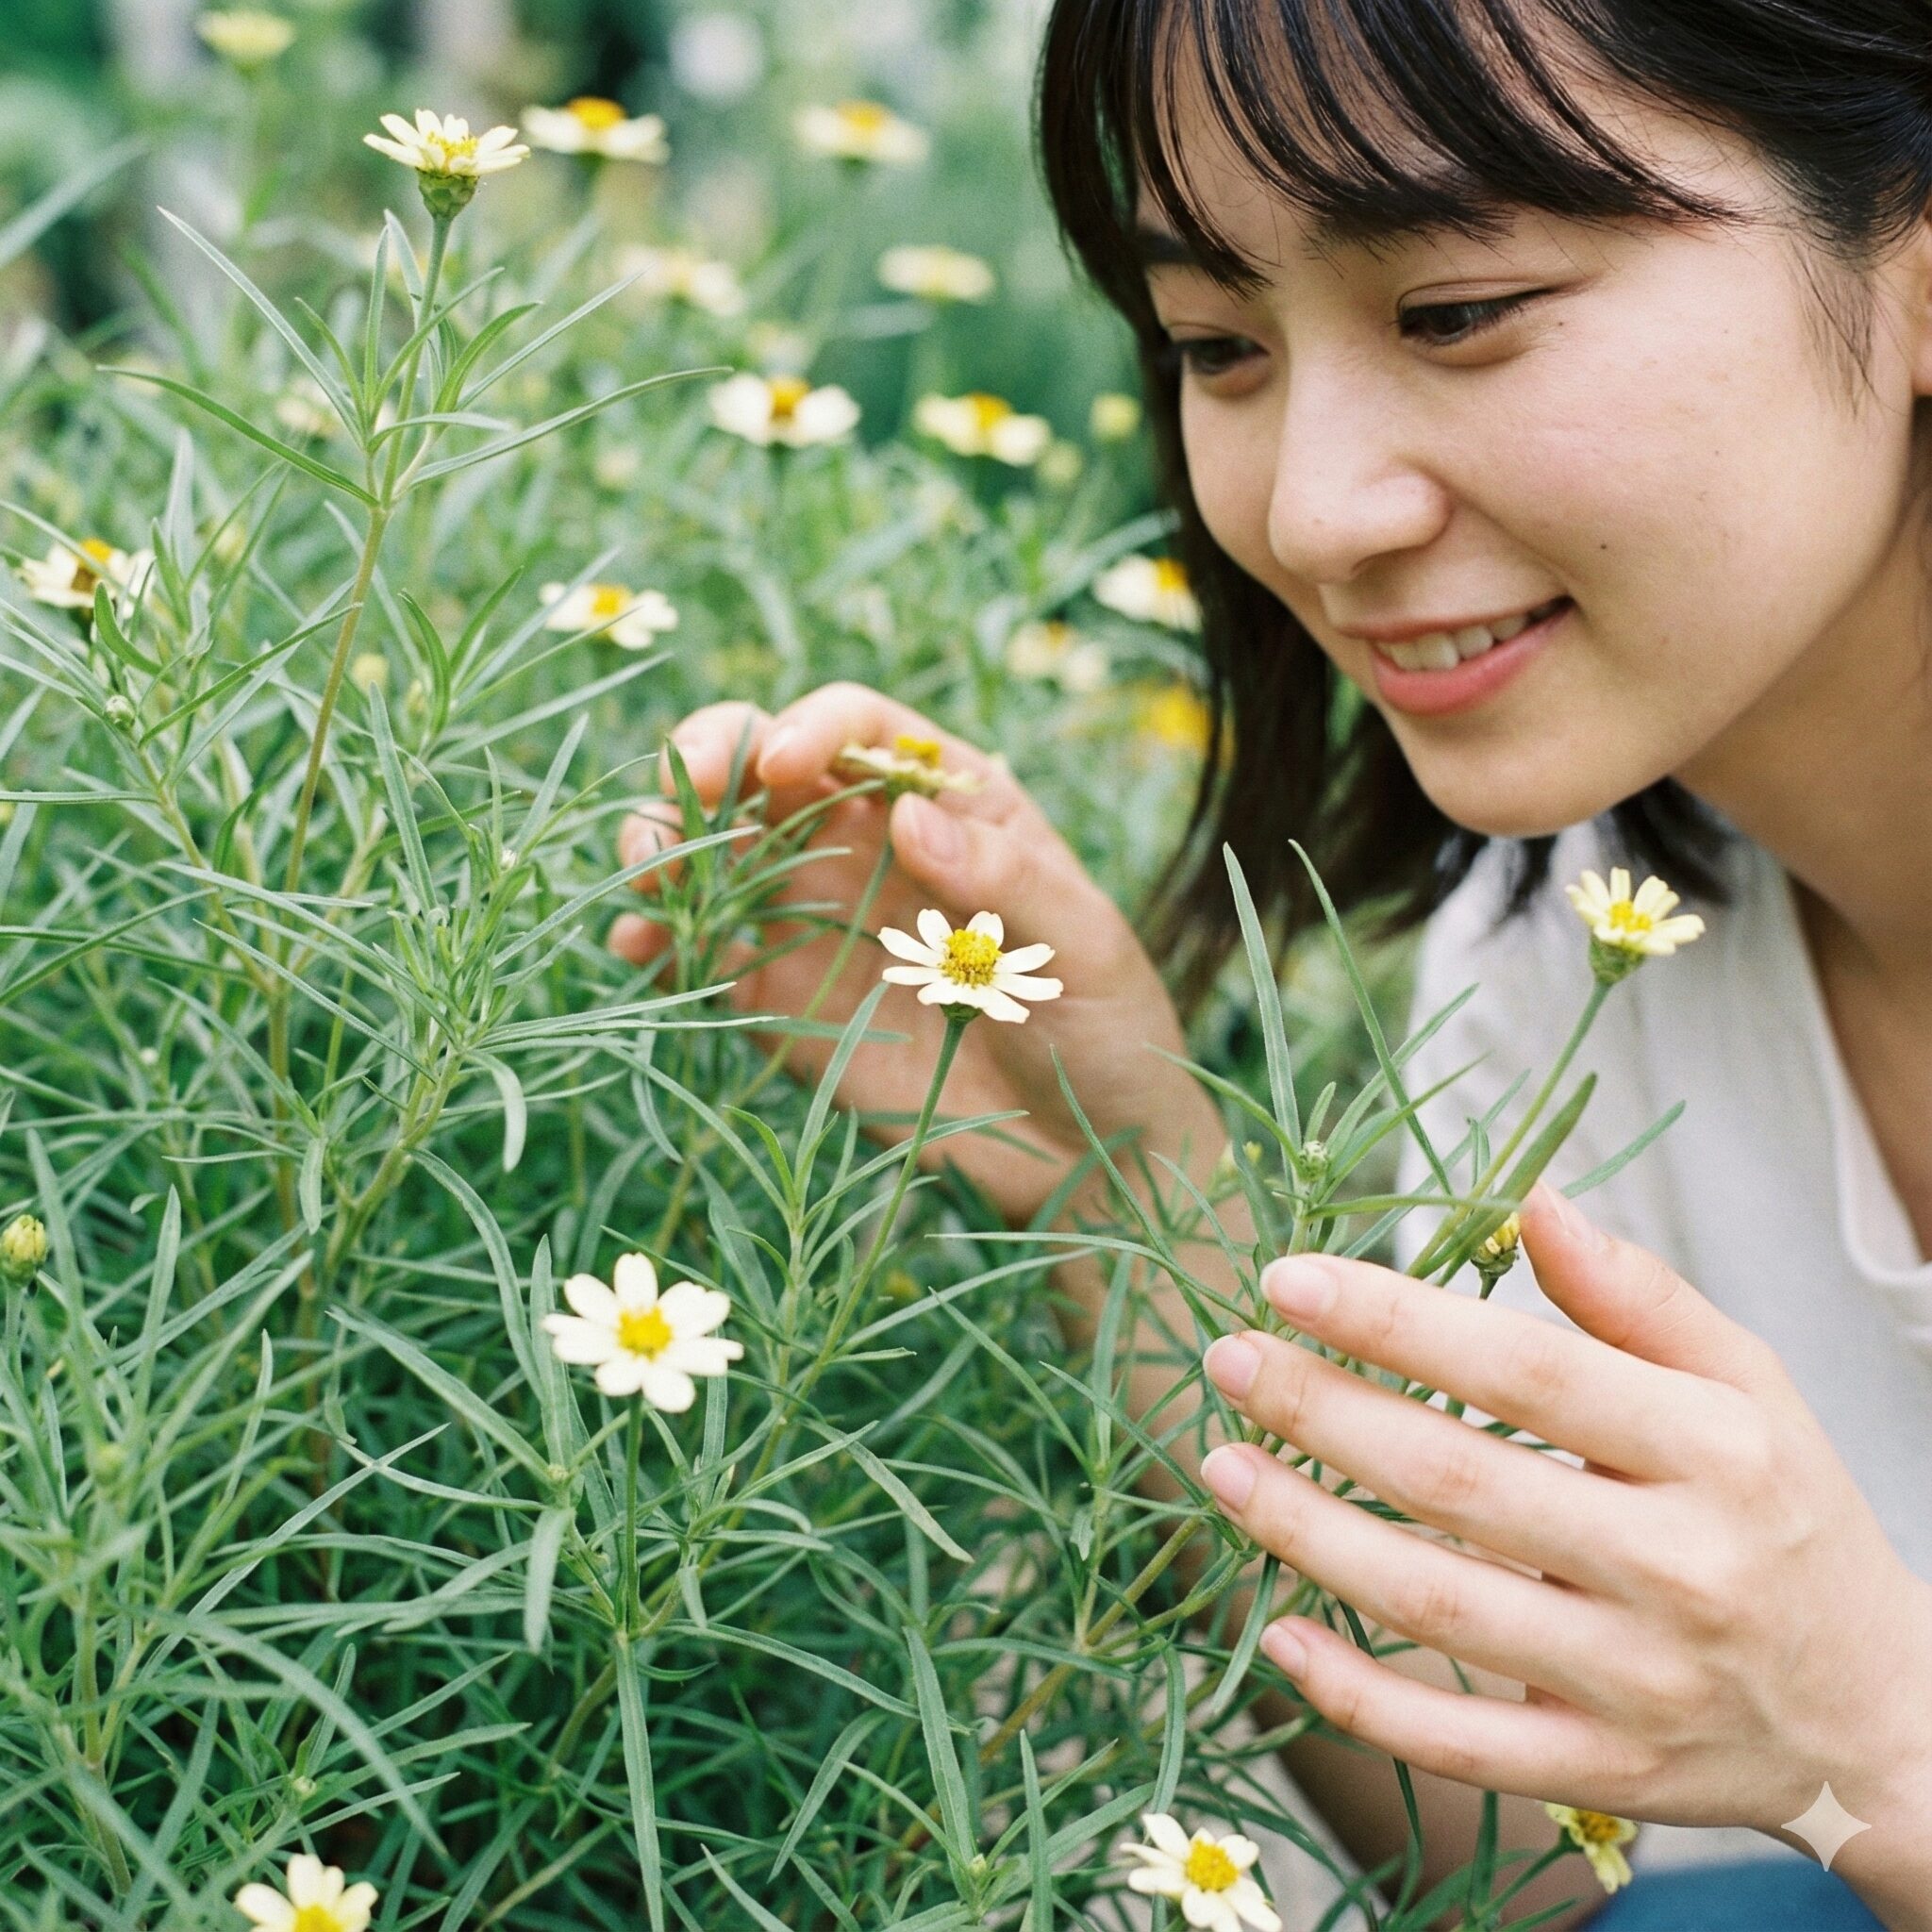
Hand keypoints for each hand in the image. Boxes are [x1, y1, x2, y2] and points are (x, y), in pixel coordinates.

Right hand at [608, 681, 1218, 1226]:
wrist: (1089, 1150)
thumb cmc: (1107, 1026)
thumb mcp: (1082, 945)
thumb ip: (1003, 880)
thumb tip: (906, 814)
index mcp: (952, 804)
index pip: (864, 731)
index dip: (811, 729)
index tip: (778, 764)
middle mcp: (871, 845)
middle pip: (764, 771)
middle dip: (705, 769)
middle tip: (674, 807)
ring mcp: (820, 920)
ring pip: (719, 855)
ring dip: (665, 850)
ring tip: (641, 878)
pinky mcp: (785, 1000)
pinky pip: (707, 954)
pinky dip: (663, 942)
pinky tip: (639, 951)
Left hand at [1197, 1182, 1931, 1905]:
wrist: (1878, 1718)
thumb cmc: (1786, 1516)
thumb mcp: (1751, 1385)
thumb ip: (1639, 1296)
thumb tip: (1532, 1201)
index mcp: (1713, 1452)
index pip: (1529, 1371)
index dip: (1397, 1320)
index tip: (1288, 1277)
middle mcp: (1676, 1568)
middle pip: (1461, 1480)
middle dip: (1324, 1412)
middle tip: (1226, 1357)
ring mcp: (1636, 1681)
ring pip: (1438, 1604)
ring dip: (1308, 1534)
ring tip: (1219, 1464)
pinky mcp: (1605, 1772)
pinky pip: (1461, 1741)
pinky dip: (1359, 1693)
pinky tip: (1275, 1634)